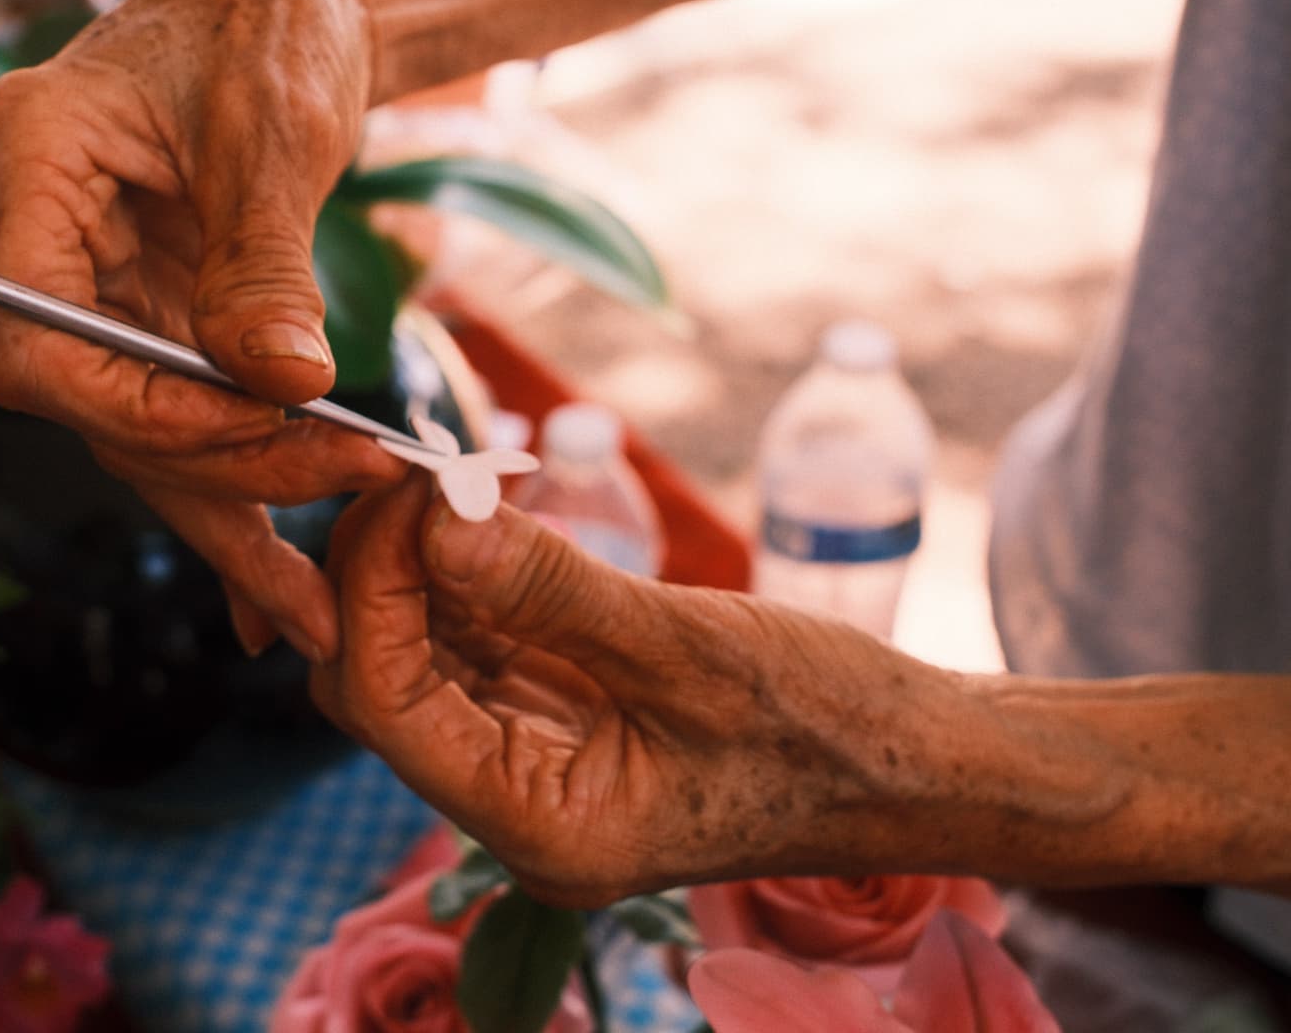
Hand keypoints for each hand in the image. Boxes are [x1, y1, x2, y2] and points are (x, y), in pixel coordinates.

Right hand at [0, 0, 405, 661]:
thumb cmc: (275, 17)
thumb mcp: (274, 131)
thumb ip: (263, 263)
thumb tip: (278, 389)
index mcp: (28, 163)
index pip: (35, 339)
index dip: (138, 411)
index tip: (263, 432)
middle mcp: (38, 235)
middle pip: (95, 404)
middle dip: (213, 479)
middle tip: (328, 544)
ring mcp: (93, 278)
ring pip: (142, 429)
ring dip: (232, 513)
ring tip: (314, 611)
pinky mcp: (151, 308)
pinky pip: (183, 413)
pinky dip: (238, 480)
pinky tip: (278, 576)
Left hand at [313, 474, 965, 905]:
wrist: (918, 765)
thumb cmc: (830, 724)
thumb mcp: (690, 647)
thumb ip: (549, 586)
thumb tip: (431, 513)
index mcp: (539, 823)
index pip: (387, 704)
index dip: (372, 588)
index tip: (406, 487)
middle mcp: (516, 805)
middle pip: (383, 682)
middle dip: (380, 570)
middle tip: (414, 467)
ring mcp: (535, 764)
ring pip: (421, 657)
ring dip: (418, 565)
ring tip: (447, 472)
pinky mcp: (561, 721)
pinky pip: (478, 645)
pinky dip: (466, 576)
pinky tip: (481, 511)